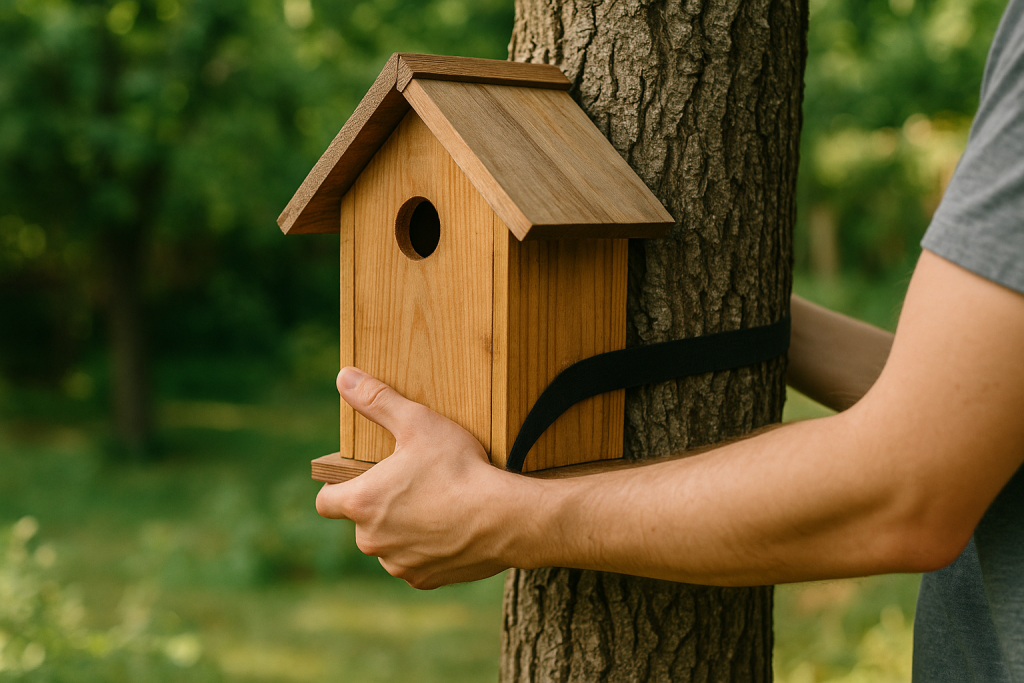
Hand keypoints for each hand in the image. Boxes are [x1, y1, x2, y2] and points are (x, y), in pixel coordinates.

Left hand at [316, 367, 528, 588]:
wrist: (504, 518)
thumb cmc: (459, 468)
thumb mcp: (418, 422)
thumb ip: (377, 400)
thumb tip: (344, 376)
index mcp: (361, 502)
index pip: (325, 502)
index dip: (338, 488)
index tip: (360, 479)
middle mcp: (371, 540)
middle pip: (361, 521)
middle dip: (380, 505)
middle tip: (413, 483)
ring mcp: (397, 564)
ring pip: (388, 544)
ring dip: (402, 529)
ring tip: (435, 506)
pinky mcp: (423, 580)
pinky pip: (415, 564)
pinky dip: (426, 550)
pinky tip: (449, 530)